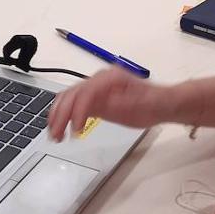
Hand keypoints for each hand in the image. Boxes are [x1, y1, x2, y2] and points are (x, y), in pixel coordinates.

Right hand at [47, 68, 170, 139]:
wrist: (159, 103)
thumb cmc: (151, 104)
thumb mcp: (137, 106)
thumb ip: (116, 104)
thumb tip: (98, 104)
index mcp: (109, 77)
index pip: (86, 92)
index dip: (78, 111)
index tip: (75, 130)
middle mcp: (99, 79)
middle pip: (72, 94)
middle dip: (61, 115)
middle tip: (56, 135)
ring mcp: (94, 87)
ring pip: (68, 98)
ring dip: (58, 115)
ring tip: (55, 134)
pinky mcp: (93, 97)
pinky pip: (73, 103)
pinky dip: (64, 115)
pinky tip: (61, 128)